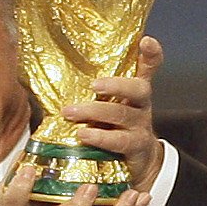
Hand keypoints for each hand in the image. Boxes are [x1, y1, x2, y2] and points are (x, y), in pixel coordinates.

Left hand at [62, 34, 165, 191]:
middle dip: (115, 85)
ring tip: (70, 113)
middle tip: (93, 85)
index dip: (151, 54)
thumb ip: (94, 93)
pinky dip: (100, 138)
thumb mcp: (109, 107)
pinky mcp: (135, 149)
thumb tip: (54, 76)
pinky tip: (83, 135)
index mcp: (135, 92)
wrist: (136, 164)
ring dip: (96, 112)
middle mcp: (142, 106)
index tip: (146, 41)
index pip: (150, 67)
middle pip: (138, 89)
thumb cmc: (115, 129)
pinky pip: (119, 142)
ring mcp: (140, 127)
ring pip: (123, 114)